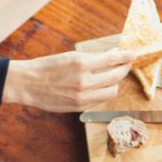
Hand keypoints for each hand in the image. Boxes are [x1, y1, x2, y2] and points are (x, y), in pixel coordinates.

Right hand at [1, 48, 139, 111]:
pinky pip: (100, 100)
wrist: (28, 84)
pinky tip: (99, 86)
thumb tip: (113, 53)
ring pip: (112, 91)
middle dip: (124, 69)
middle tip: (125, 64)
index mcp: (81, 64)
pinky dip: (103, 92)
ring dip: (115, 83)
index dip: (126, 57)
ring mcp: (82, 96)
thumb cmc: (48, 67)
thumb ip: (93, 58)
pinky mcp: (79, 107)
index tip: (133, 54)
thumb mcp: (71, 56)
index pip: (112, 59)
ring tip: (112, 76)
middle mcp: (84, 81)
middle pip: (116, 76)